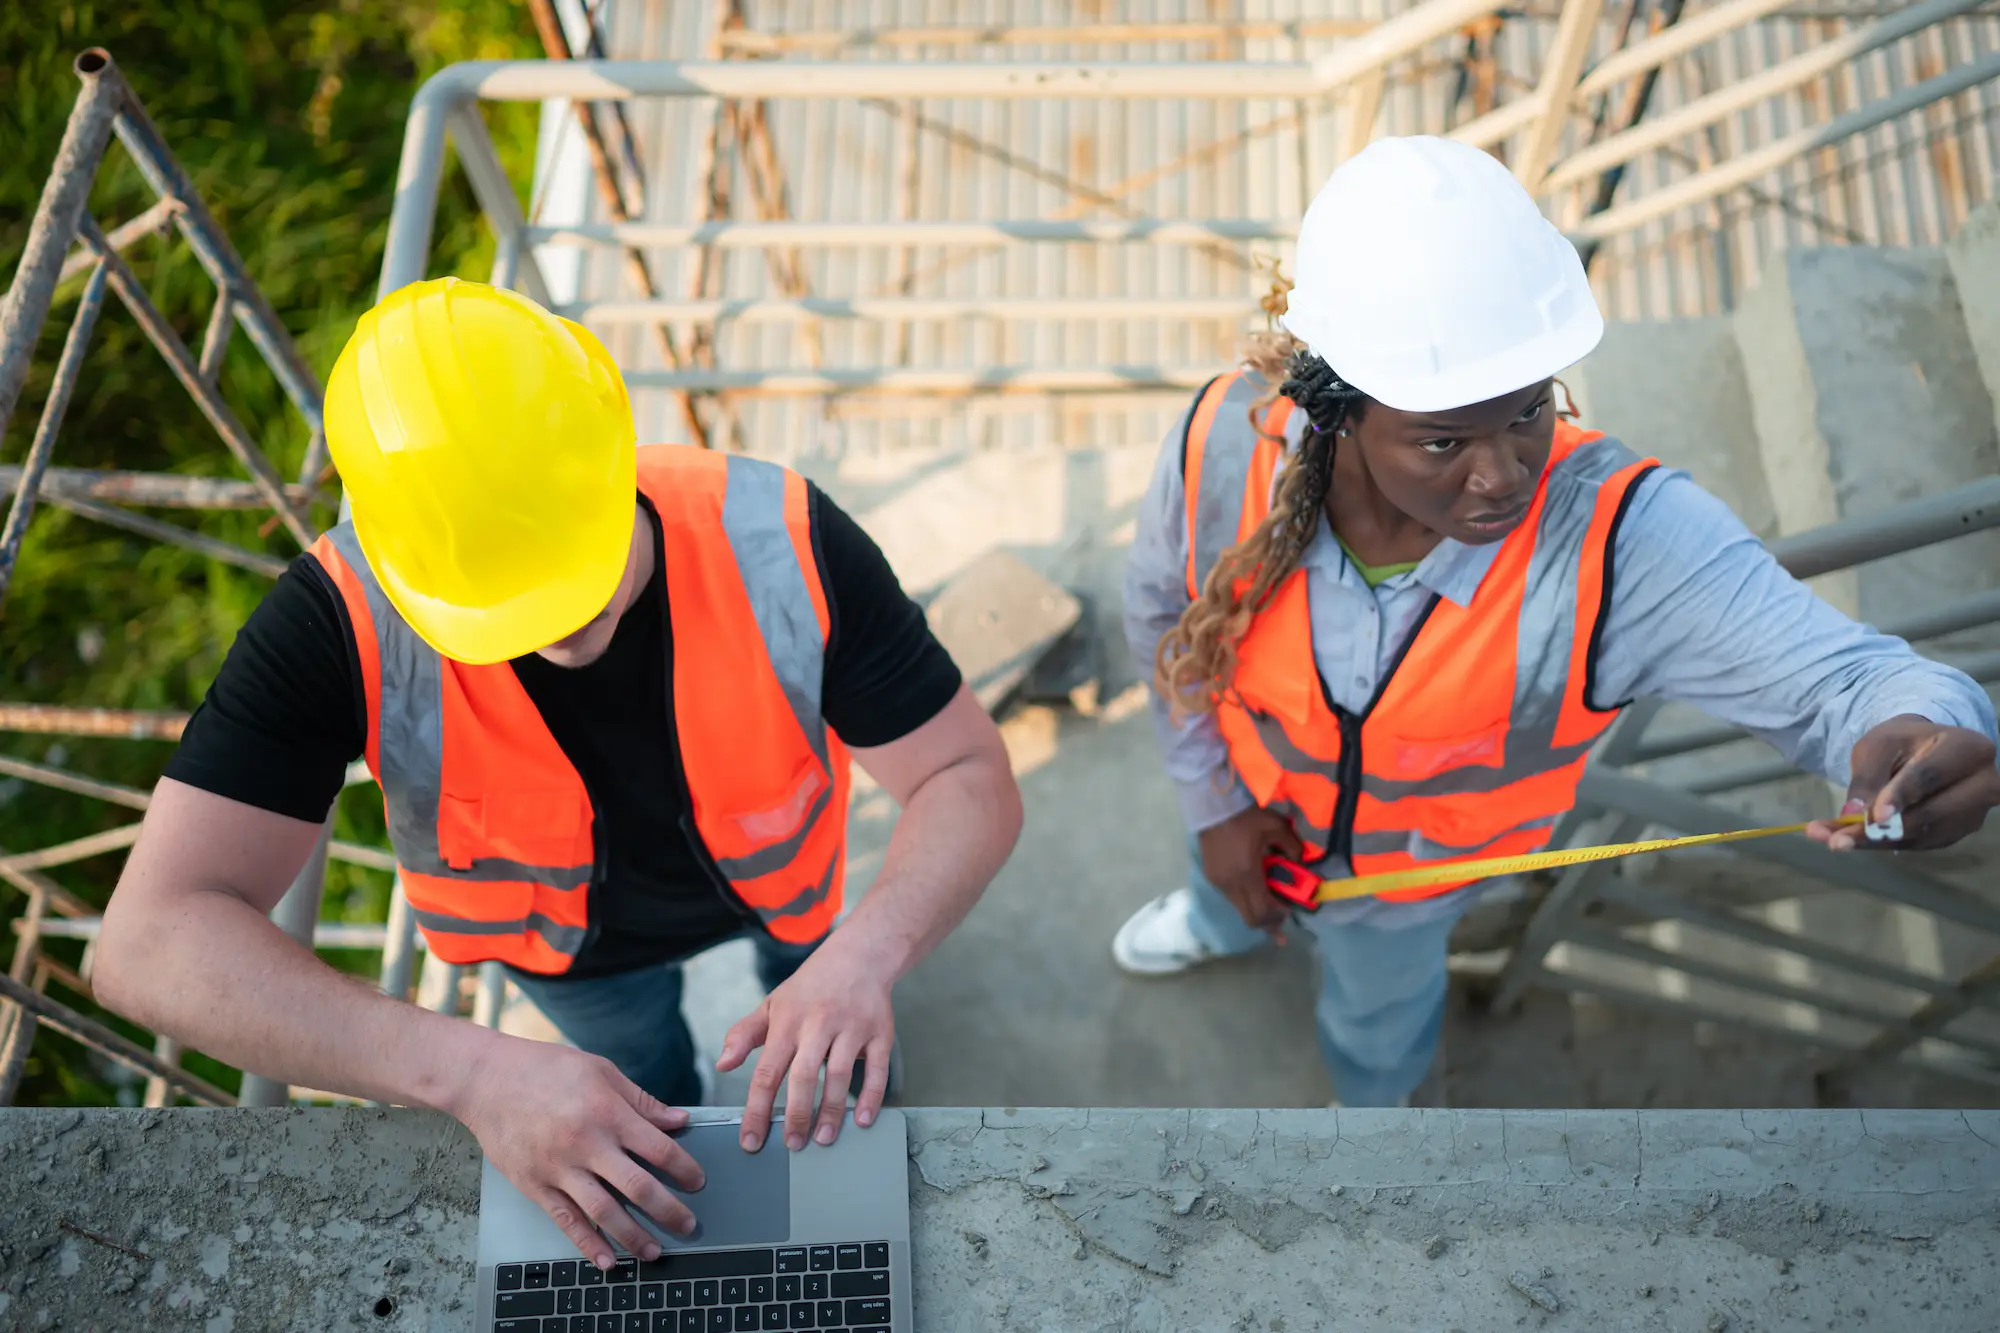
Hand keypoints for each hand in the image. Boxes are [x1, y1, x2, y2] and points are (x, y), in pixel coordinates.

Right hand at [447, 1032, 704, 1269]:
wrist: (488, 1079)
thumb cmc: (545, 1068)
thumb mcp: (601, 1070)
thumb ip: (641, 1100)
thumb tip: (678, 1120)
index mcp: (608, 1113)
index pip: (658, 1149)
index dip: (684, 1168)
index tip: (697, 1181)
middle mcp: (587, 1144)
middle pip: (638, 1187)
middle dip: (669, 1210)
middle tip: (687, 1225)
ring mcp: (559, 1168)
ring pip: (605, 1212)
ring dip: (633, 1236)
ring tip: (653, 1251)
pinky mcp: (535, 1185)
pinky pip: (566, 1220)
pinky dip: (588, 1243)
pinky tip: (606, 1260)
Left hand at [717, 938, 894, 1154]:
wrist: (858, 956)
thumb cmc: (810, 988)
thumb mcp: (772, 1005)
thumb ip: (744, 1035)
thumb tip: (722, 1065)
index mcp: (788, 1022)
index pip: (767, 1071)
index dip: (757, 1109)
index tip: (752, 1141)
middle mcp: (818, 1024)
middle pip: (803, 1075)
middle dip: (796, 1114)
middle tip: (792, 1145)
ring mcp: (851, 1028)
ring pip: (839, 1074)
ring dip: (831, 1110)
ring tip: (824, 1139)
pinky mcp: (880, 1032)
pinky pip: (877, 1069)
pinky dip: (871, 1096)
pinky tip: (862, 1120)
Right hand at [1197, 806, 1302, 938]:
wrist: (1213, 806)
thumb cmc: (1247, 817)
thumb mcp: (1278, 827)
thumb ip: (1294, 848)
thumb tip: (1301, 863)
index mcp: (1248, 875)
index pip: (1262, 912)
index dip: (1278, 918)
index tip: (1290, 911)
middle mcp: (1231, 885)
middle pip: (1250, 918)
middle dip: (1268, 922)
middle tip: (1282, 920)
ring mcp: (1219, 883)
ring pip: (1240, 909)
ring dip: (1256, 908)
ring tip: (1269, 897)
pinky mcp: (1212, 877)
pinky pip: (1232, 897)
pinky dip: (1245, 898)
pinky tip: (1253, 884)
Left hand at [1808, 715, 1999, 851]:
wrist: (1924, 750)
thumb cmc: (1903, 741)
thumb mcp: (1879, 745)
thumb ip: (1868, 776)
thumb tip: (1853, 814)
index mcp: (1968, 749)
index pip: (1931, 776)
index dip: (1901, 797)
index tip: (1873, 816)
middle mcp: (1983, 784)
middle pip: (1929, 813)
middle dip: (1880, 830)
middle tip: (1836, 839)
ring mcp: (1973, 813)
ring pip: (1921, 834)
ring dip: (1875, 841)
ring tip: (1833, 840)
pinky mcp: (1957, 832)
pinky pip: (1918, 843)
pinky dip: (1882, 844)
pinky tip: (1850, 840)